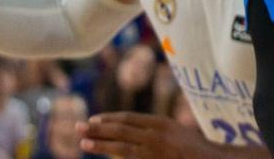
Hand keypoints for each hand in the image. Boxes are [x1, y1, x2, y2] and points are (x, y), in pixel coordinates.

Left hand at [80, 114, 216, 158]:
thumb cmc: (195, 148)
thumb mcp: (174, 131)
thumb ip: (155, 129)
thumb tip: (134, 130)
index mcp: (160, 122)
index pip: (127, 119)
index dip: (108, 120)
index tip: (92, 120)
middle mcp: (155, 135)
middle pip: (120, 131)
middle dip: (98, 129)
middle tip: (78, 127)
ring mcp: (155, 151)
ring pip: (122, 148)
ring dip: (101, 146)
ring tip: (84, 143)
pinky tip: (105, 157)